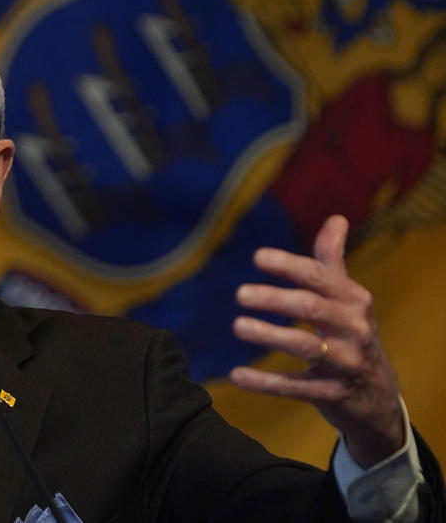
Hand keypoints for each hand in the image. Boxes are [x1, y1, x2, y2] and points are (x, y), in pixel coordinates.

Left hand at [229, 215, 404, 467]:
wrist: (378, 395)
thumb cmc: (352, 334)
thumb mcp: (347, 298)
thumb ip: (332, 261)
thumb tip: (336, 218)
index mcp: (354, 300)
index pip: (319, 277)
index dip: (289, 266)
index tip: (257, 257)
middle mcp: (354, 329)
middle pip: (311, 308)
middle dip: (275, 299)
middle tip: (239, 294)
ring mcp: (345, 363)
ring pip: (305, 346)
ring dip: (269, 335)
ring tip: (237, 326)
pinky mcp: (331, 394)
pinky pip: (295, 387)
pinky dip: (265, 382)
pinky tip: (236, 374)